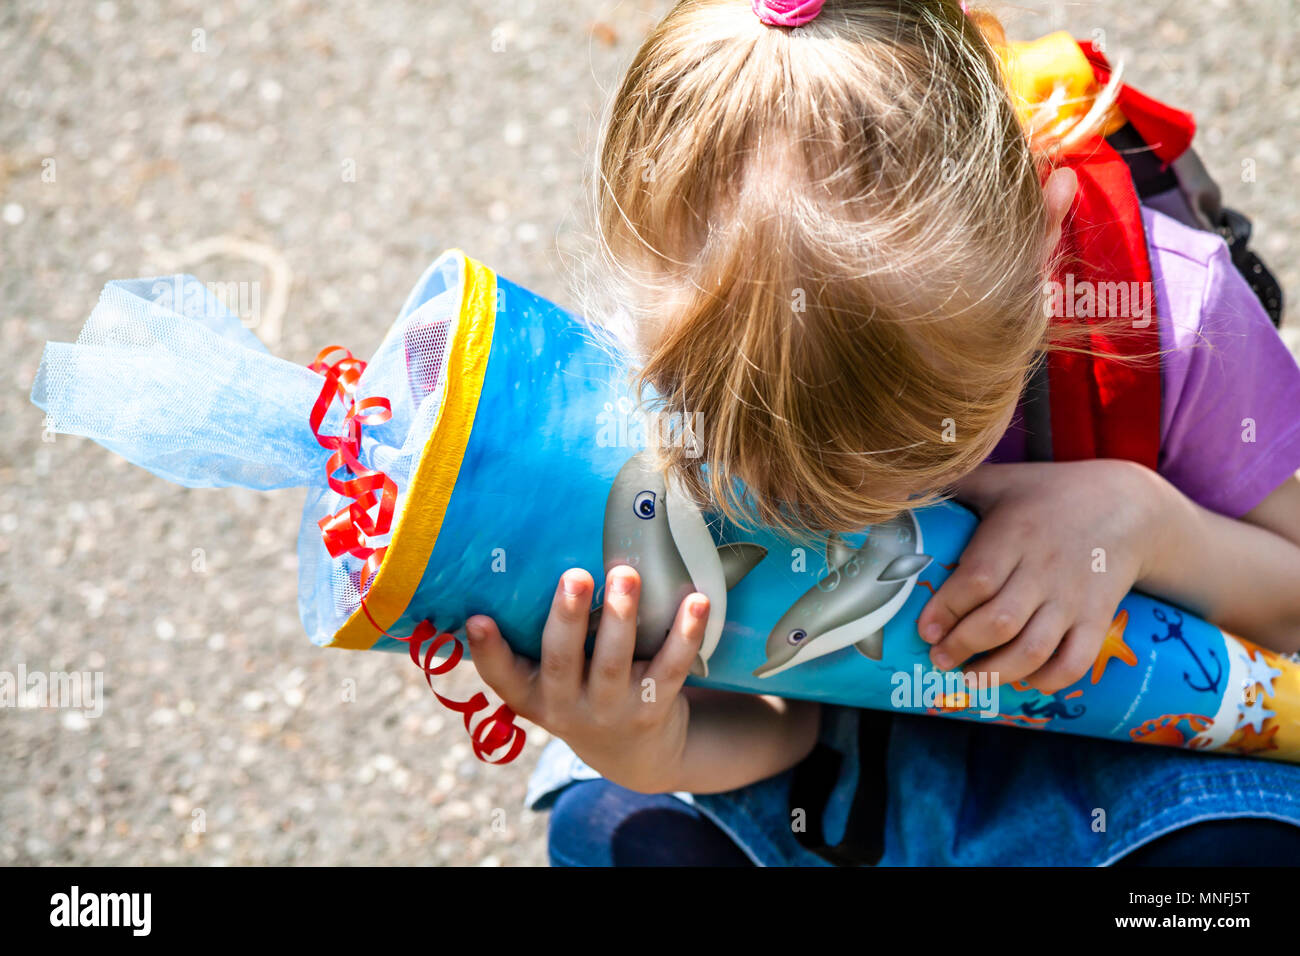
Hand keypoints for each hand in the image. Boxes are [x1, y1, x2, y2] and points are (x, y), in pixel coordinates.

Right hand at [465, 565, 709, 793]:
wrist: (634, 753)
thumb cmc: (581, 691)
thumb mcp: (550, 681)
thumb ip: (537, 639)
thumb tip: (529, 555)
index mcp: (533, 695)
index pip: (502, 676)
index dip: (488, 650)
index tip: (476, 619)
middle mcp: (567, 707)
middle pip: (563, 661)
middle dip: (568, 617)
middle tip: (574, 576)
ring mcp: (613, 709)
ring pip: (616, 662)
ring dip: (622, 616)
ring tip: (626, 574)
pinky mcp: (654, 706)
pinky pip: (671, 667)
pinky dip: (685, 633)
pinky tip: (695, 600)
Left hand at [917, 460, 1167, 693]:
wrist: (1130, 507)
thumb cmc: (1051, 493)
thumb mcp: (1004, 480)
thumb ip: (956, 484)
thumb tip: (900, 484)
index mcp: (1015, 534)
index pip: (976, 580)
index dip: (946, 611)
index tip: (924, 630)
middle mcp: (1044, 569)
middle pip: (999, 621)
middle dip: (962, 647)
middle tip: (939, 658)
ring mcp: (1074, 598)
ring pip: (1034, 649)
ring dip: (997, 672)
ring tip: (969, 678)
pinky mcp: (1099, 619)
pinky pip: (1075, 662)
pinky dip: (1047, 681)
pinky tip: (1022, 680)